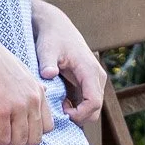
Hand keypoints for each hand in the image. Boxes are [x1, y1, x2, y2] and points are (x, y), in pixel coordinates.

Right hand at [0, 23, 54, 144]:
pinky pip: (2, 139)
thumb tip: (38, 97)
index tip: (14, 127)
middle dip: (17, 142)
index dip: (30, 132)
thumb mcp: (20, 72)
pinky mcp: (0, 110)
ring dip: (4, 143)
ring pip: (19, 142)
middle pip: (34, 139)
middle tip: (1, 133)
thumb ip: (30, 88)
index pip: (47, 127)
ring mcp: (17, 106)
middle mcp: (32, 100)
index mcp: (38, 91)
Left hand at [32, 0, 106, 125]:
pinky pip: (88, 102)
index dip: (80, 114)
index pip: (94, 102)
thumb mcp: (47, 49)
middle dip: (78, 117)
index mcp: (90, 70)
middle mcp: (97, 77)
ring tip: (58, 107)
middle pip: (96, 109)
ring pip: (93, 108)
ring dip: (77, 113)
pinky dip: (77, 108)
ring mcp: (95, 81)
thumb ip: (47, 62)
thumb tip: (48, 74)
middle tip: (58, 113)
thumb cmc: (52, 38)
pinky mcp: (90, 83)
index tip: (62, 113)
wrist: (57, 27)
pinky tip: (61, 103)